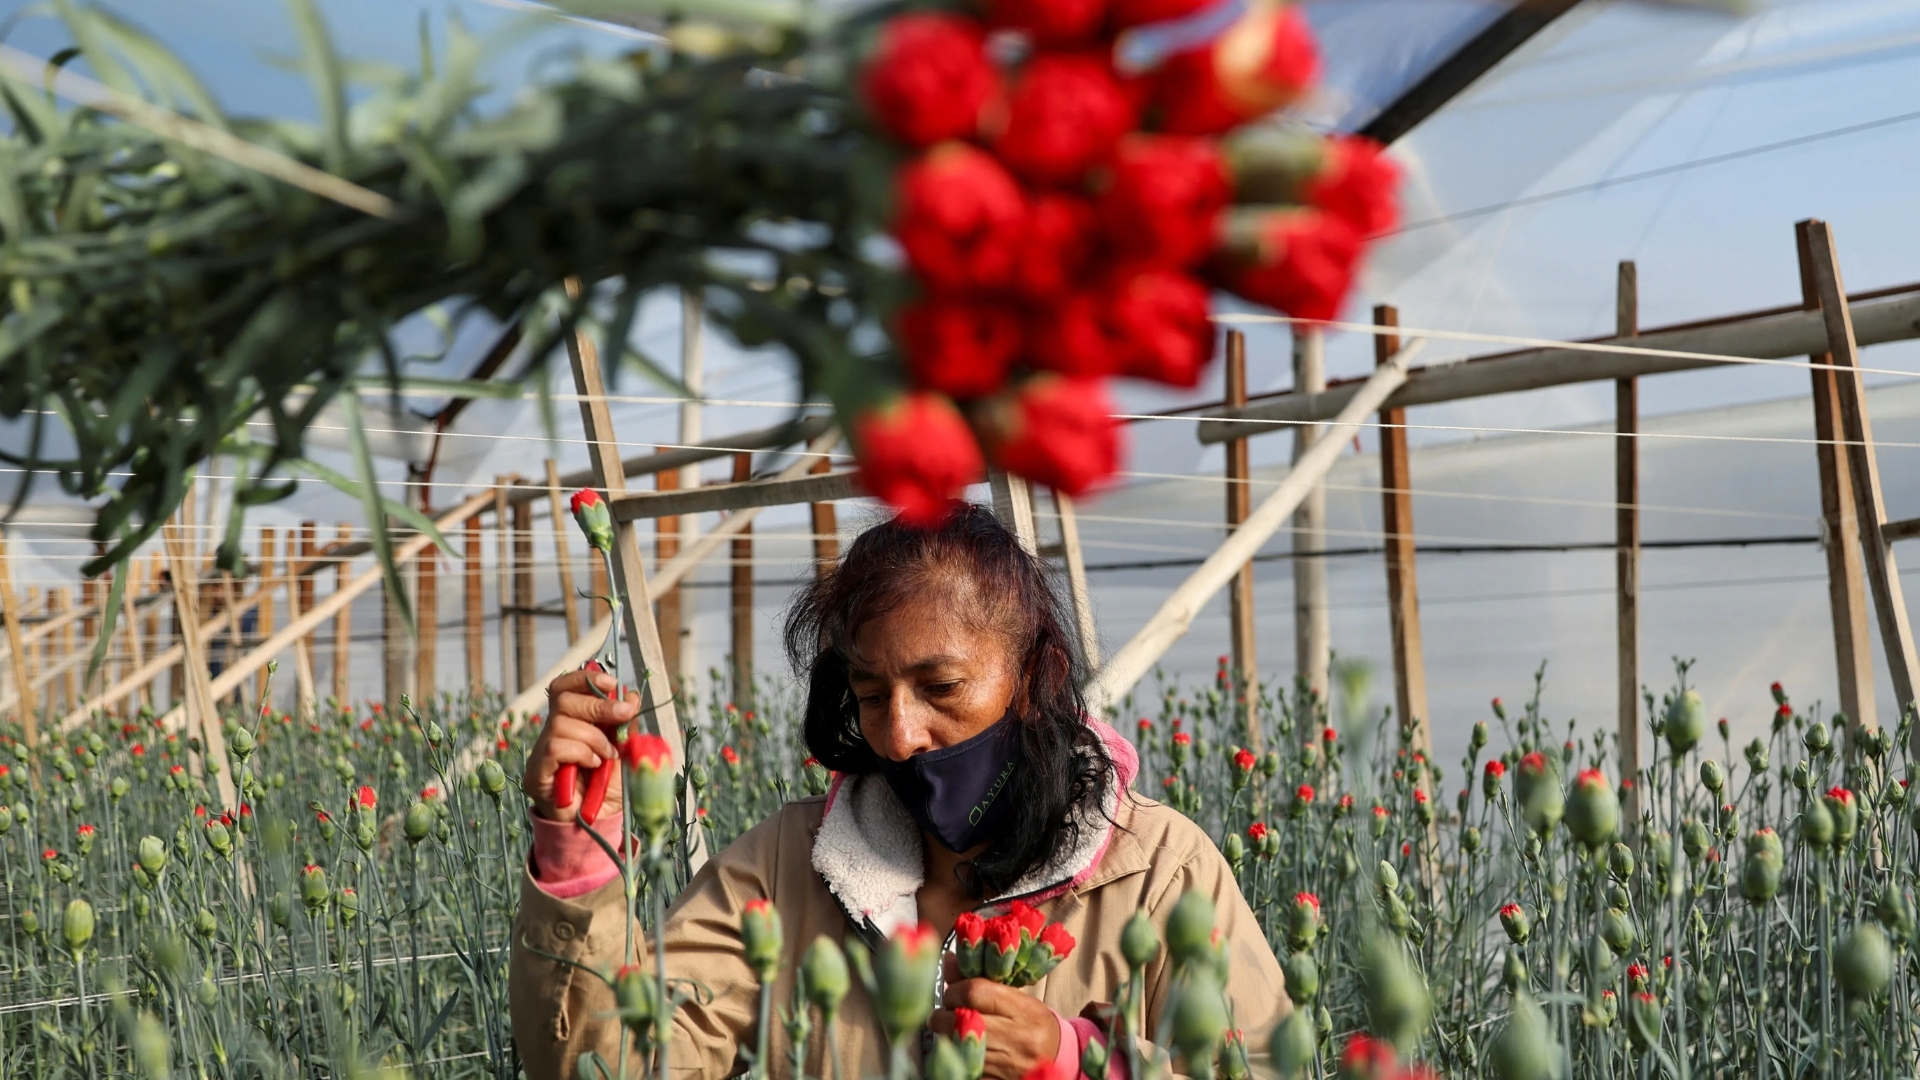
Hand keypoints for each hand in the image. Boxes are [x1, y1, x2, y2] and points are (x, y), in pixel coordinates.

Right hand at [523, 666, 640, 822]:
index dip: (584, 679)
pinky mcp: (537, 774)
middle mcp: (551, 733)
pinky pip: (555, 748)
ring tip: (608, 756)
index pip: (564, 688)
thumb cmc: (607, 787)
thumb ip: (624, 725)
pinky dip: (581, 752)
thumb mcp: (624, 750)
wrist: (596, 825)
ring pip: (561, 724)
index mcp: (570, 722)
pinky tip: (593, 765)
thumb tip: (629, 696)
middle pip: (562, 699)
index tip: (611, 682)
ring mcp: (541, 753)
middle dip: (598, 704)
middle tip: (624, 714)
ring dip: (594, 737)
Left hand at [932, 978, 1060, 1079]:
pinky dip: (954, 1054)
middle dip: (943, 1015)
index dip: (955, 989)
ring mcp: (1004, 1063)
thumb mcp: (1016, 997)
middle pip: (961, 1019)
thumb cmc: (1033, 1023)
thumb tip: (948, 962)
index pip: (975, 992)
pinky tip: (957, 1048)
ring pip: (956, 1044)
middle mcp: (1015, 1038)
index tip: (952, 992)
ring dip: (946, 1035)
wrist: (1055, 1058)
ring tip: (950, 1029)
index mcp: (1024, 1011)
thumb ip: (982, 981)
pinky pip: (961, 1064)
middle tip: (943, 1013)